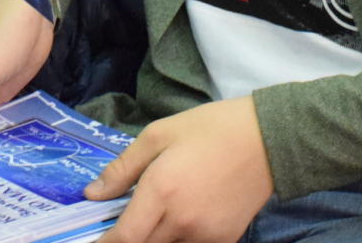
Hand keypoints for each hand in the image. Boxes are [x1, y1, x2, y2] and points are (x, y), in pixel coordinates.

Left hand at [86, 97, 274, 242]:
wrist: (268, 139)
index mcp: (162, 192)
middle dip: (129, 239)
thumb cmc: (210, 129)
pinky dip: (179, 238)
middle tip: (126, 220)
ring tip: (157, 213)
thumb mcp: (159, 134)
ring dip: (155, 238)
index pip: (124, 238)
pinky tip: (182, 216)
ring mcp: (206, 235)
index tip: (96, 240)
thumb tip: (93, 194)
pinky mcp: (225, 240)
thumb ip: (123, 168)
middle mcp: (182, 221)